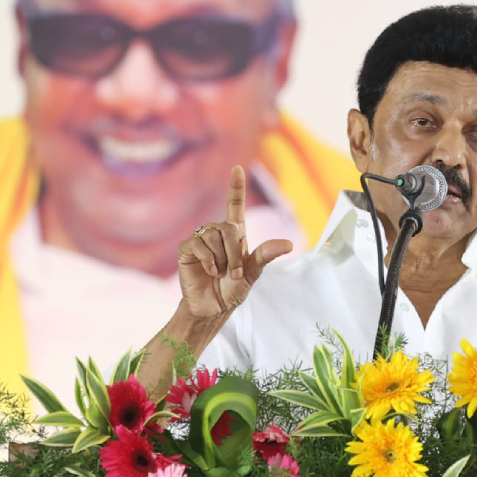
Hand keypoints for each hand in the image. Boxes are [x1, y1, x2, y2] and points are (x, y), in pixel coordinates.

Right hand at [176, 165, 292, 318]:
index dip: (236, 187)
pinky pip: (199, 244)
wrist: (211, 308)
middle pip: (229, 228)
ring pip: (215, 237)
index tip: (237, 168)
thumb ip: (266, 255)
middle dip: (234, 254)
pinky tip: (210, 272)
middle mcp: (217, 233)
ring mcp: (200, 239)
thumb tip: (289, 244)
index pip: (235, 205)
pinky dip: (209, 260)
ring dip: (222, 260)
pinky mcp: (187, 249)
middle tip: (234, 274)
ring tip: (220, 274)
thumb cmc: (231, 290)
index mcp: (234, 234)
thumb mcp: (252, 273)